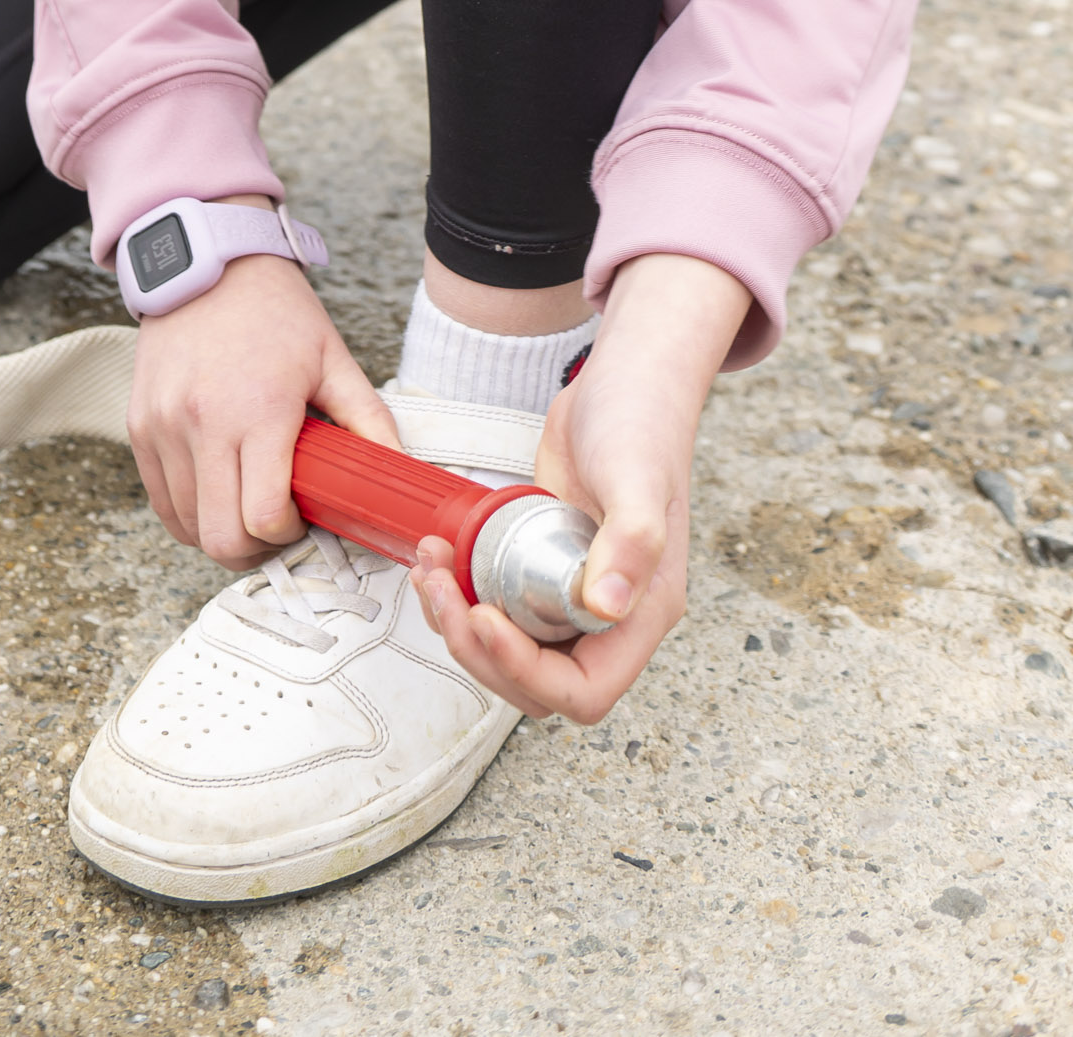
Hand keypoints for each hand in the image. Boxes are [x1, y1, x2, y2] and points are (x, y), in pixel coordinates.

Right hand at [129, 251, 396, 568]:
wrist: (207, 260)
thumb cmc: (273, 308)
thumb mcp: (331, 358)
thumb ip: (369, 420)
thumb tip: (401, 469)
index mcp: (257, 410)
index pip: (263, 517)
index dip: (287, 535)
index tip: (303, 518)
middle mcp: (202, 424)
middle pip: (220, 538)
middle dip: (254, 550)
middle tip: (277, 529)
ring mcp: (163, 427)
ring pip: (186, 526)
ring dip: (220, 532)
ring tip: (247, 507)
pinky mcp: (139, 426)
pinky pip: (159, 500)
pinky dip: (188, 513)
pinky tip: (216, 494)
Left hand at [412, 253, 749, 724]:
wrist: (622, 382)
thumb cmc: (641, 424)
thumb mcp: (637, 479)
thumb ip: (631, 544)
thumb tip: (607, 607)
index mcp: (642, 612)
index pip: (585, 690)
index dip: (527, 672)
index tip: (486, 619)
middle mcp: (609, 615)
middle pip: (536, 683)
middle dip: (479, 650)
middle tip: (445, 592)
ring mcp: (571, 593)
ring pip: (508, 652)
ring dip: (459, 625)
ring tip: (431, 570)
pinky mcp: (541, 569)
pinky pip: (497, 609)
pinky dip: (460, 596)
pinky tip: (439, 558)